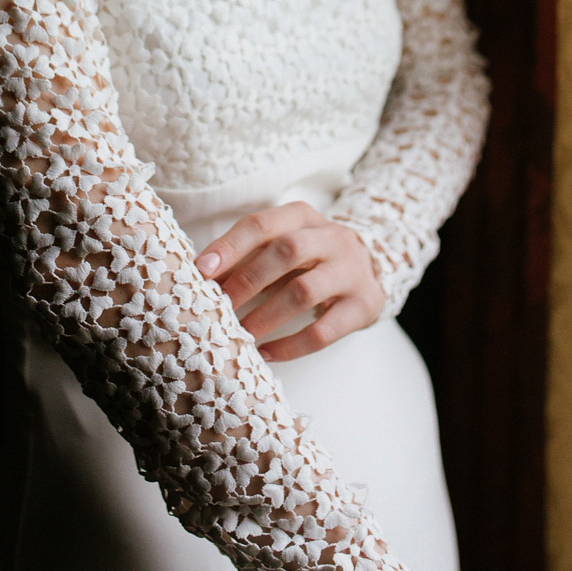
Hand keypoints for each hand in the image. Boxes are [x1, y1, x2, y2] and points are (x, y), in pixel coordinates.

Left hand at [195, 201, 384, 360]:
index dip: (230, 246)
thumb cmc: (310, 258)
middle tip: (219, 306)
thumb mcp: (283, 246)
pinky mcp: (363, 305)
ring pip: (305, 291)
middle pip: (288, 251)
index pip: (262, 224)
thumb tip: (202, 280)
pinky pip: (325, 330)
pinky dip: (292, 345)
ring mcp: (351, 271)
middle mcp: (331, 238)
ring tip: (240, 334)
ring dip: (266, 315)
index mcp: (303, 217)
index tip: (201, 270)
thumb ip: (248, 258)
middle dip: (248, 280)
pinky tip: (266, 353)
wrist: (370, 268)